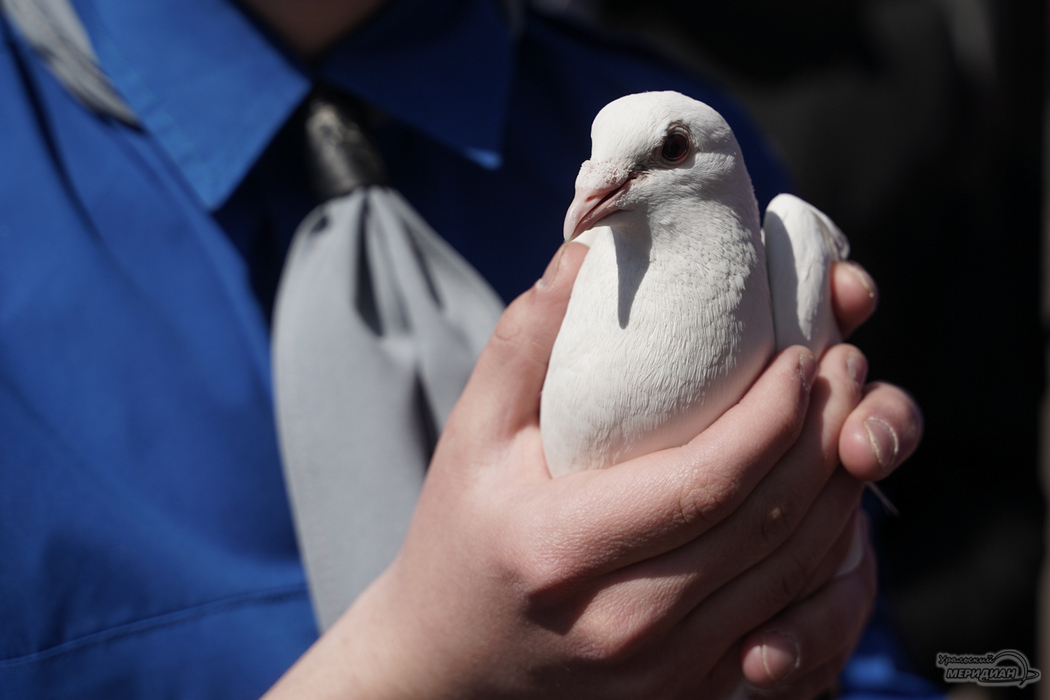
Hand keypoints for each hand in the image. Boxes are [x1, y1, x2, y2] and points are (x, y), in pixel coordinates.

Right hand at [265, 247, 920, 697]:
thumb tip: (584, 255)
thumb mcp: (468, 438)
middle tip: (846, 367)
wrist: (449, 663)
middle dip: (825, 436)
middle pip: (768, 526)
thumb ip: (522, 344)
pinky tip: (833, 511)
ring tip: (850, 420)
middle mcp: (623, 622)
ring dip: (838, 493)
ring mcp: (663, 671)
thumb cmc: (458, 540)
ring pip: (793, 577)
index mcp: (563, 548)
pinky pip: (791, 630)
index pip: (707, 481)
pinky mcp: (688, 696)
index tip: (804, 355)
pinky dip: (828, 567)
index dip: (775, 414)